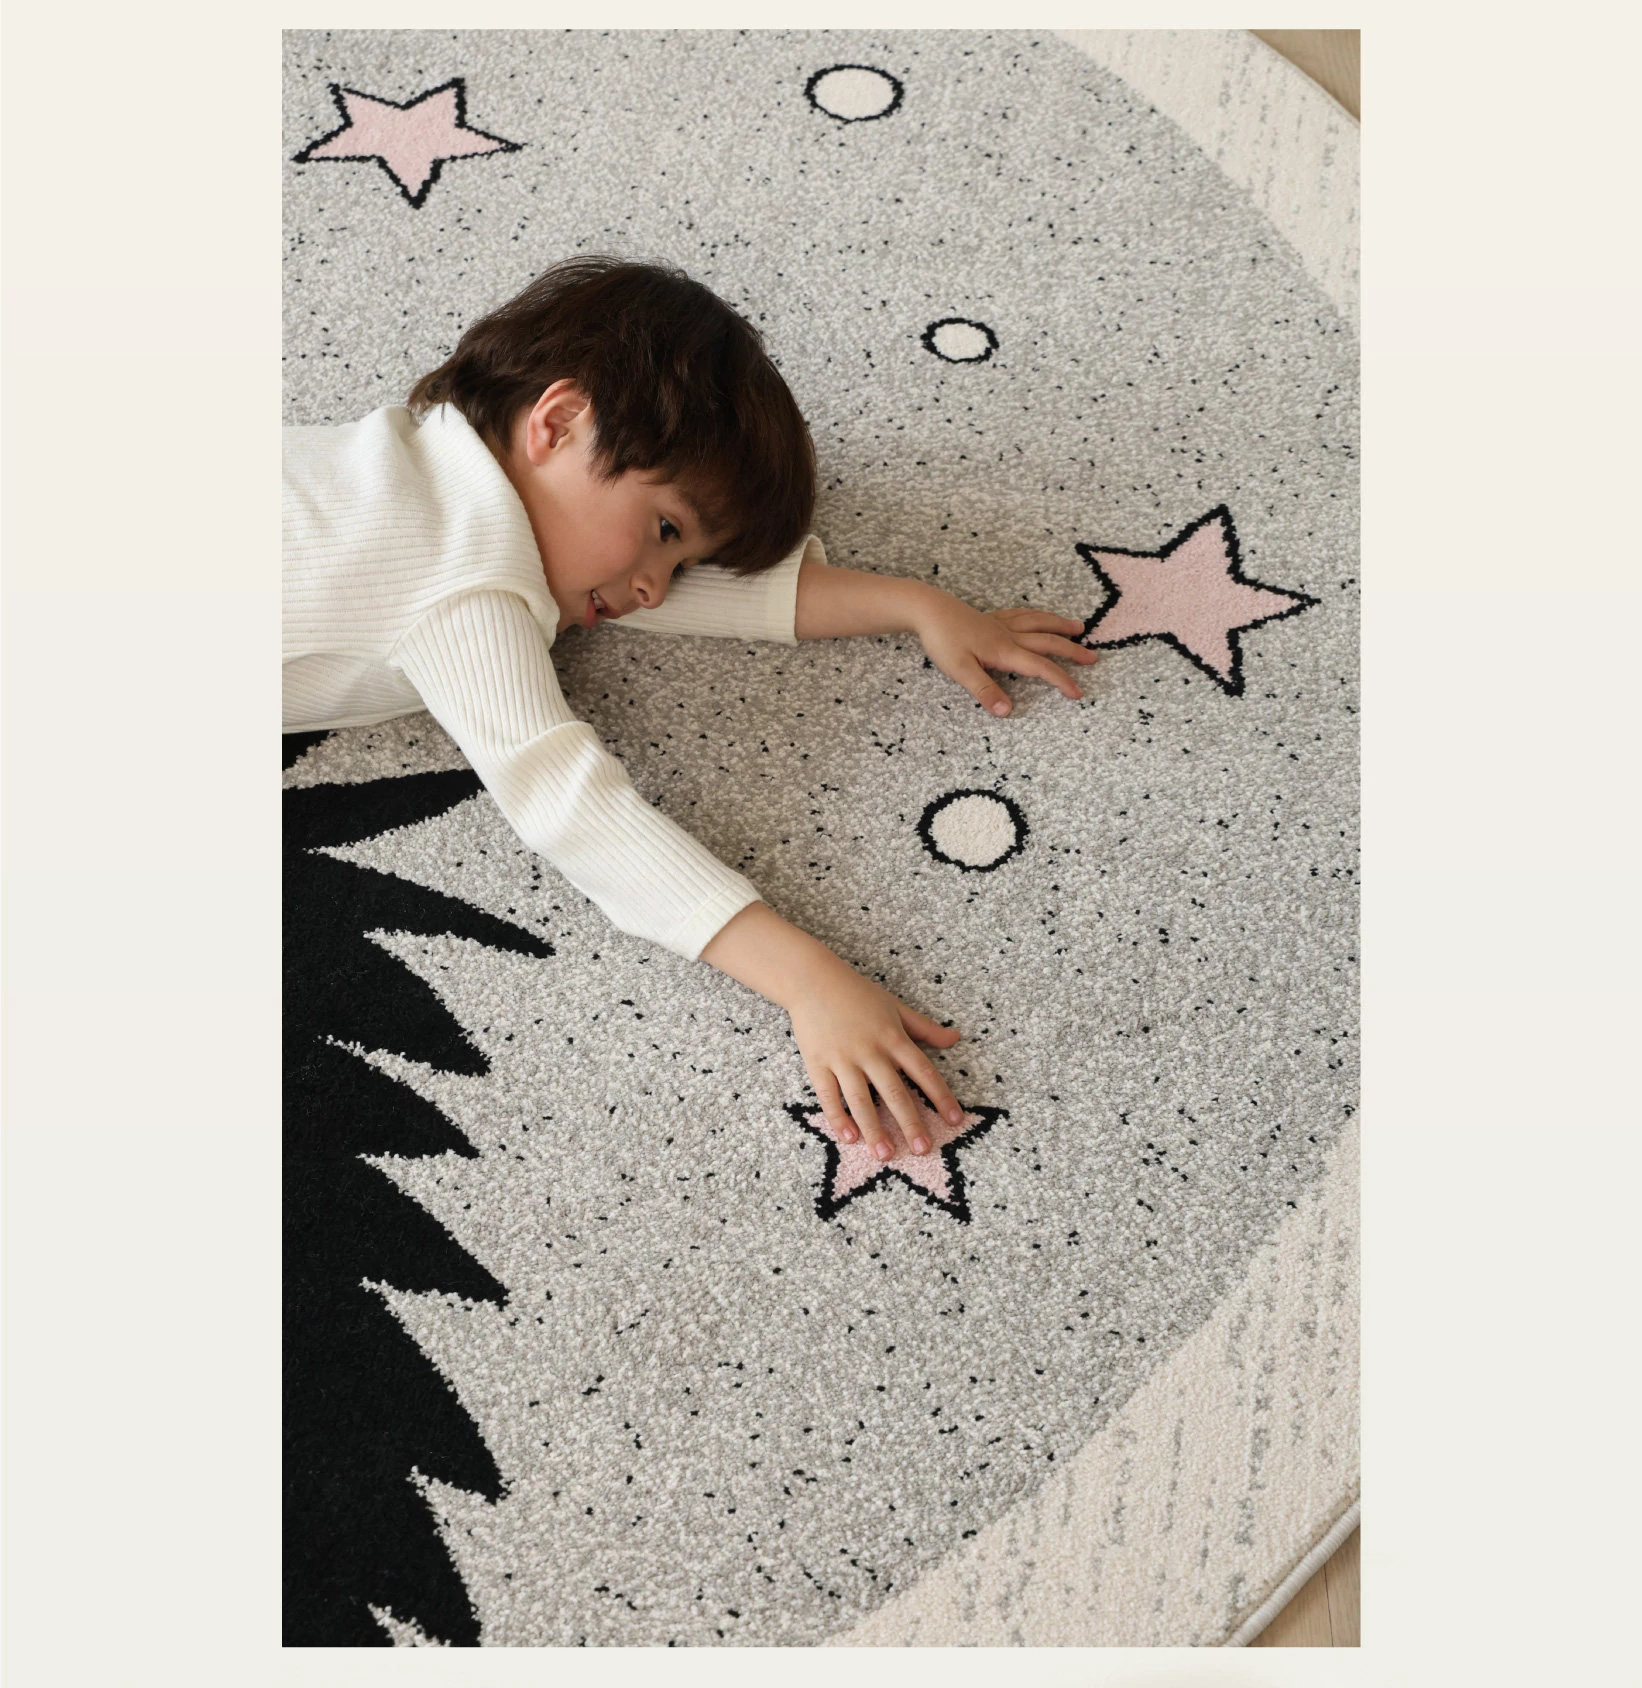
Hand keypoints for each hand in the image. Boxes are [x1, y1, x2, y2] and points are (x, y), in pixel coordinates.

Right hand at [785, 956, 963, 1160]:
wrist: (813, 980)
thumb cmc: (857, 994)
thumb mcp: (896, 1007)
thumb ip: (925, 1028)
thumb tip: (956, 1039)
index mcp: (893, 1038)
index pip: (924, 1072)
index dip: (941, 1097)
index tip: (955, 1121)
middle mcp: (871, 1051)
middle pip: (895, 1092)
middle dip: (910, 1123)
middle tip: (923, 1149)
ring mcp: (843, 1059)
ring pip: (862, 1100)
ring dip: (874, 1129)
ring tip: (886, 1154)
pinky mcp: (818, 1064)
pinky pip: (829, 1096)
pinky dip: (839, 1118)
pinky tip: (849, 1138)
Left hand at [914, 589, 1097, 716]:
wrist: (927, 609)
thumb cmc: (942, 640)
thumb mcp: (960, 671)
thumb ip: (985, 691)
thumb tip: (1007, 712)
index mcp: (1005, 651)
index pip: (1040, 668)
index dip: (1061, 680)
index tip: (1078, 693)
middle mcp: (1008, 635)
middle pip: (1047, 642)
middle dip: (1071, 651)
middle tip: (1093, 658)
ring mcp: (1000, 623)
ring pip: (1038, 622)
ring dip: (1059, 625)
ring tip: (1078, 627)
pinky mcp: (990, 617)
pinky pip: (1022, 614)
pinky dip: (1037, 615)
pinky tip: (1039, 616)